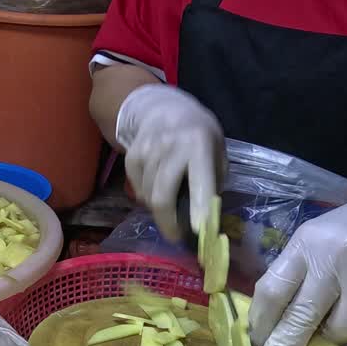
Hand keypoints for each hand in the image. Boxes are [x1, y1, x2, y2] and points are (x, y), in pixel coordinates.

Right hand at [116, 84, 225, 240]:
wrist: (161, 109)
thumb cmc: (197, 134)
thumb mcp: (215, 151)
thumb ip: (212, 180)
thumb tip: (207, 218)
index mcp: (199, 144)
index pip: (199, 182)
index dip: (198, 208)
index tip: (198, 231)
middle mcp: (170, 146)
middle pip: (162, 196)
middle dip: (168, 223)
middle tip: (175, 236)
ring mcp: (146, 151)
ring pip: (148, 196)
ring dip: (159, 208)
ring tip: (169, 203)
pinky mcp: (130, 157)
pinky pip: (137, 189)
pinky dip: (147, 195)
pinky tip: (156, 185)